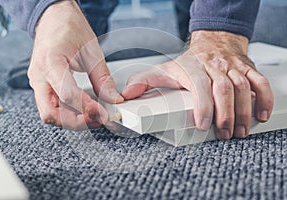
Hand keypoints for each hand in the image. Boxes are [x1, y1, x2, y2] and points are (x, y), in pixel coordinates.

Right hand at [28, 1, 122, 129]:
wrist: (53, 18)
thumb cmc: (69, 27)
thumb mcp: (92, 51)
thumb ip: (102, 78)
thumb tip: (112, 98)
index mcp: (50, 62)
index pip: (66, 94)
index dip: (87, 107)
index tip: (103, 112)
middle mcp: (39, 76)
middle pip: (51, 113)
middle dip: (76, 122)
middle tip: (97, 119)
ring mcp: (38, 82)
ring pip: (49, 114)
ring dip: (71, 120)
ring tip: (93, 116)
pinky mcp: (42, 86)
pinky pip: (52, 106)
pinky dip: (67, 113)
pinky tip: (83, 109)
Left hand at [122, 31, 273, 138]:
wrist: (212, 42)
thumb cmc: (188, 61)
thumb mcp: (163, 69)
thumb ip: (144, 82)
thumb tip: (127, 95)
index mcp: (193, 68)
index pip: (200, 86)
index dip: (203, 105)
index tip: (203, 124)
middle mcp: (214, 66)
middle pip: (225, 89)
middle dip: (226, 114)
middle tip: (224, 134)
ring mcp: (233, 67)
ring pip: (244, 87)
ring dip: (243, 112)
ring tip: (239, 132)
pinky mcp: (247, 69)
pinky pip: (260, 82)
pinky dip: (264, 99)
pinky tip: (261, 115)